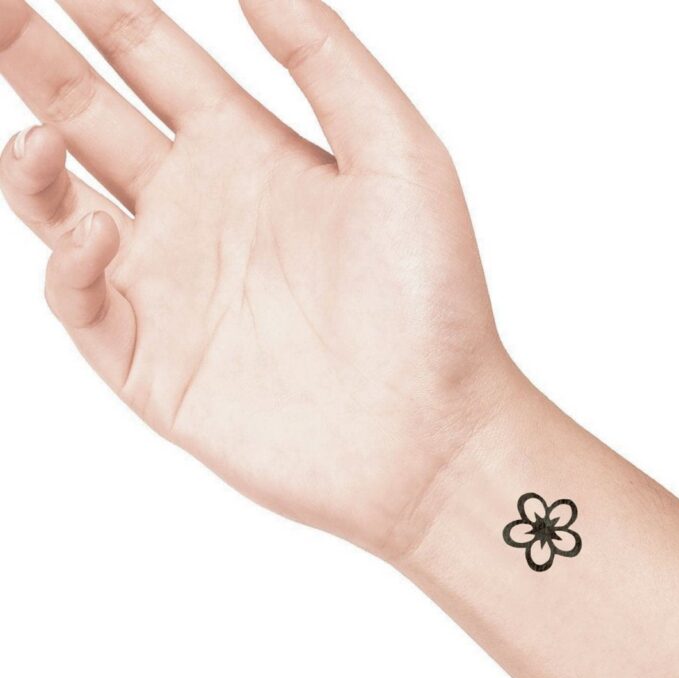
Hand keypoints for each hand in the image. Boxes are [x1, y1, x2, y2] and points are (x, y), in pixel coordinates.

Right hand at [0, 0, 512, 558]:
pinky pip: (82, 301)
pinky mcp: (155, 366)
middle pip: (91, 118)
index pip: (153, 61)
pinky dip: (69, 263)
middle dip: (36, 59)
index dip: (100, 9)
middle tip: (1, 7)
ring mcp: (173, 290)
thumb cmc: (431, 302)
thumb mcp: (399, 157)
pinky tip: (94, 231)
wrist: (428, 430)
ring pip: (61, 206)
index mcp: (252, 156)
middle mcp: (202, 213)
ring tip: (32, 123)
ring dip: (27, 158)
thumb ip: (327, 63)